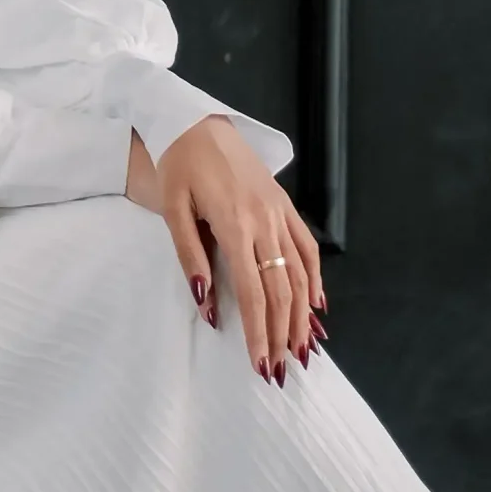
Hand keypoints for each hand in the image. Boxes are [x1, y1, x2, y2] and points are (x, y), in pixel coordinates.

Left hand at [132, 117, 324, 382]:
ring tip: (302, 350)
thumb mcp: (173, 208)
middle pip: (281, 289)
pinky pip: (307, 247)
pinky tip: (317, 305)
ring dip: (303, 316)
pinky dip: (315, 278)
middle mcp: (264, 221)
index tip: (259, 364)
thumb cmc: (179, 164)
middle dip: (282, 334)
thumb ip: (190, 256)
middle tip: (280, 370)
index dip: (259, 331)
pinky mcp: (285, 204)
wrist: (198, 121)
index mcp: (234, 223)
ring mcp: (279, 212)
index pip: (253, 291)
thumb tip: (205, 303)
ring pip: (300, 273)